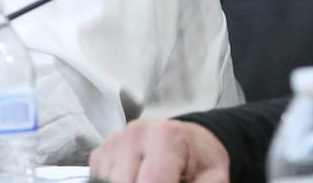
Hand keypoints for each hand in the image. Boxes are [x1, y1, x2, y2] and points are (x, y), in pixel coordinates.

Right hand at [89, 119, 229, 182]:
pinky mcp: (102, 149)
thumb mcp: (214, 178)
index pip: (151, 182)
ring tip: (148, 182)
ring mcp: (115, 140)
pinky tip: (135, 180)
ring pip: (108, 181)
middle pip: (124, 182)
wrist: (190, 140)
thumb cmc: (201, 161)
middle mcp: (135, 133)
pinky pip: (98, 177)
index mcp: (165, 137)